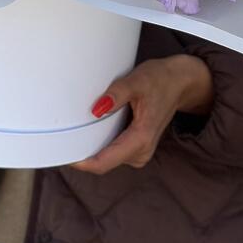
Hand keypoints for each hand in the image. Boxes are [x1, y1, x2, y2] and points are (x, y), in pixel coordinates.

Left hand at [71, 54, 212, 174]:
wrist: (180, 82)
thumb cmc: (160, 79)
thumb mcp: (137, 80)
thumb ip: (116, 94)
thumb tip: (96, 109)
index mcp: (141, 139)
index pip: (104, 162)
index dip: (82, 162)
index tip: (62, 154)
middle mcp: (141, 151)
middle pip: (103, 163)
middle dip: (83, 154)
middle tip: (63, 136)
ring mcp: (140, 152)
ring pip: (107, 159)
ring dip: (92, 148)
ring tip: (78, 128)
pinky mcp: (137, 147)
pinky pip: (113, 152)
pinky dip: (101, 143)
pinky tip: (93, 129)